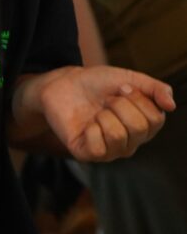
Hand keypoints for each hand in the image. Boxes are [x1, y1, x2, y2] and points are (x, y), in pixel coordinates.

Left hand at [21, 65, 174, 161]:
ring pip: (118, 135)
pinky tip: (85, 125)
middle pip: (138, 127)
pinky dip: (91, 129)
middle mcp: (131, 143)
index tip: (121, 88)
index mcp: (145, 127)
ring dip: (103, 115)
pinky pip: (99, 148)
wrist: (61, 84)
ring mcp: (110, 151)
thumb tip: (171, 106)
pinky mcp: (88, 154)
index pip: (155, 118)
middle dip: (119, 104)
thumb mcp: (129, 78)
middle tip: (105, 100)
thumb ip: (154, 88)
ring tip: (95, 112)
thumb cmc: (96, 83)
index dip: (136, 98)